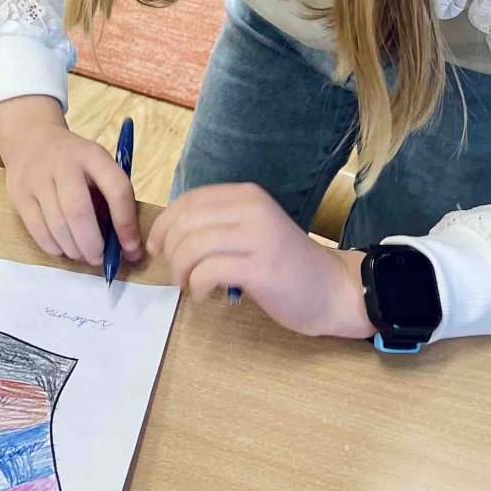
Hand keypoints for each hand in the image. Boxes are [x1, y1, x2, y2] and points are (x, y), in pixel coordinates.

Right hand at [0, 97, 141, 267]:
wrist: (31, 139)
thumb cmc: (74, 161)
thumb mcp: (97, 166)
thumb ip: (111, 199)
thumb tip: (127, 247)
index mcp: (92, 155)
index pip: (116, 188)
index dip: (126, 223)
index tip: (131, 248)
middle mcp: (63, 164)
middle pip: (79, 212)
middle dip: (93, 244)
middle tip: (100, 260)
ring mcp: (37, 178)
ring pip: (56, 225)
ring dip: (74, 249)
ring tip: (82, 255)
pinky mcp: (19, 194)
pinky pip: (37, 230)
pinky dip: (54, 247)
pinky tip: (63, 248)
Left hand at [149, 183, 373, 338]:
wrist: (333, 289)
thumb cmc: (286, 264)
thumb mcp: (252, 229)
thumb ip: (218, 224)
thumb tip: (168, 234)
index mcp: (247, 195)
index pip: (189, 201)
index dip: (164, 224)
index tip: (157, 247)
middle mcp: (252, 209)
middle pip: (186, 221)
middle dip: (169, 249)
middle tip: (175, 271)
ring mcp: (259, 236)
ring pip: (194, 246)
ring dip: (181, 270)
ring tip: (189, 285)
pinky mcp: (263, 268)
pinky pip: (210, 271)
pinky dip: (197, 285)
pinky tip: (204, 295)